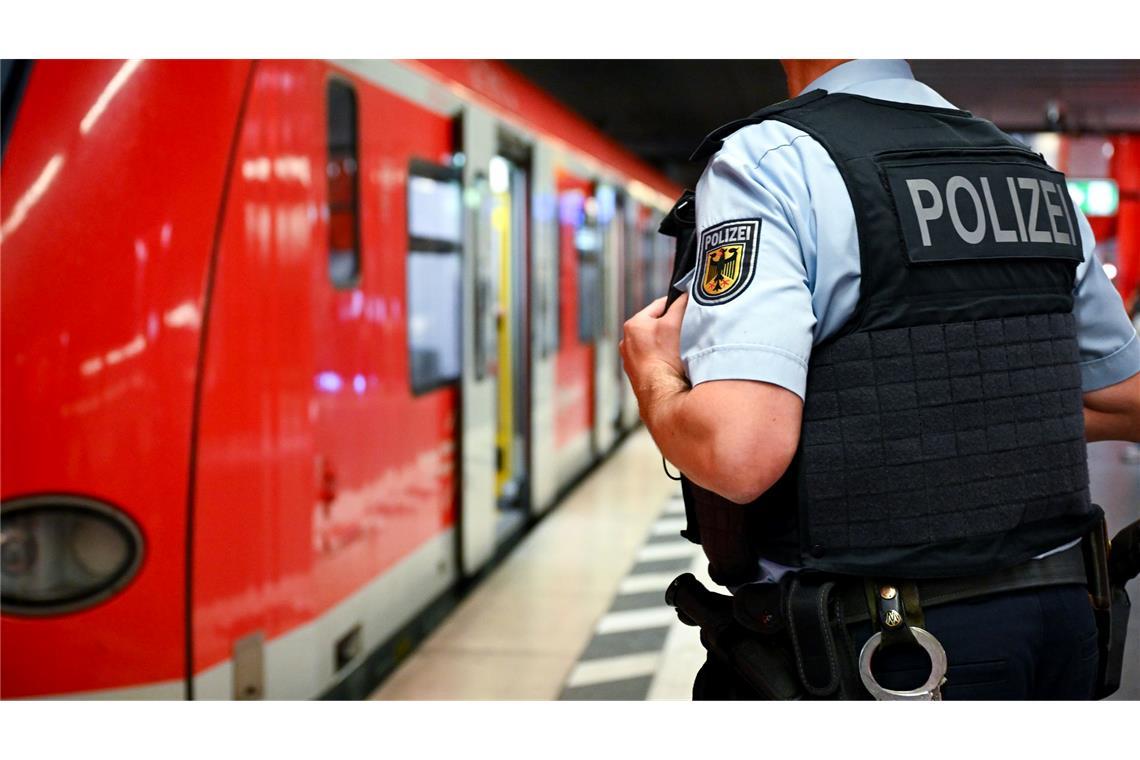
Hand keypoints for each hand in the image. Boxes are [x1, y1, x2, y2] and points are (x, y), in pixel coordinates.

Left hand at [620, 292, 689, 412]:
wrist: (662, 396)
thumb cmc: (666, 358)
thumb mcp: (675, 323)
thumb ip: (680, 304)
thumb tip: (686, 294)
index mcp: (633, 325)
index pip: (660, 305)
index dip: (678, 305)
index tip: (690, 308)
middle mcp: (627, 343)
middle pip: (658, 326)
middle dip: (673, 326)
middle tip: (689, 331)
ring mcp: (631, 361)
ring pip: (656, 344)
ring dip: (669, 345)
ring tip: (683, 351)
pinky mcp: (639, 377)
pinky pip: (656, 361)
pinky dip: (665, 360)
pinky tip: (676, 366)